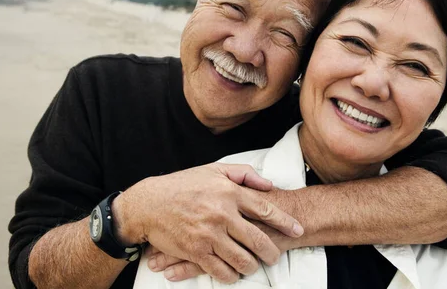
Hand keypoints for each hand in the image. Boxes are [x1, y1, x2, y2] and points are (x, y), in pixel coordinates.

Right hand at [145, 188, 303, 281]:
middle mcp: (221, 214)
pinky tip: (234, 273)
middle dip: (272, 252)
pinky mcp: (196, 252)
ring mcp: (209, 235)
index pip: (265, 209)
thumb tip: (269, 184)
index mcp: (228, 192)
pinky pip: (222, 271)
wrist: (149, 204)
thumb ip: (244, 174)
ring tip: (254, 266)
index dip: (284, 222)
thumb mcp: (213, 170)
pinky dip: (232, 275)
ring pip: (243, 260)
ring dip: (252, 267)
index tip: (297, 230)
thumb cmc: (183, 185)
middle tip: (275, 257)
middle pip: (258, 240)